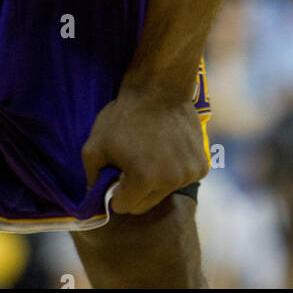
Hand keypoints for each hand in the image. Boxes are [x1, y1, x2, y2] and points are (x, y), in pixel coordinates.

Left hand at [81, 84, 208, 214]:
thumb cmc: (126, 114)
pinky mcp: (202, 165)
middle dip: (135, 190)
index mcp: (144, 179)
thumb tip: (93, 199)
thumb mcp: (95, 144)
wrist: (161, 87)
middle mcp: (171, 181)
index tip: (117, 174)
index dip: (116, 191)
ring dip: (156, 180)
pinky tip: (168, 149)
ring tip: (151, 152)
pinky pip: (182, 180)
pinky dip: (174, 171)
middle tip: (132, 164)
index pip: (123, 206)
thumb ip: (91, 177)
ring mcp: (189, 173)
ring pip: (164, 192)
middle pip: (145, 204)